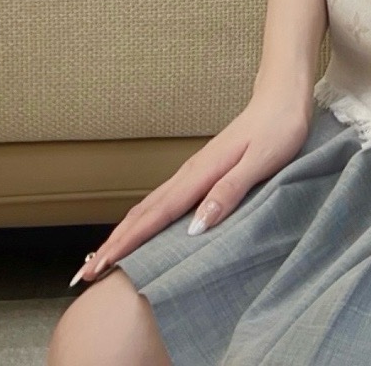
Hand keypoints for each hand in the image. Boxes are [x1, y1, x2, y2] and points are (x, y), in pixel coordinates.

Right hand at [70, 90, 312, 286]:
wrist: (284, 96)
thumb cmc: (279, 128)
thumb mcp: (262, 162)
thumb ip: (230, 191)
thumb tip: (197, 226)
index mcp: (203, 173)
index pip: (157, 215)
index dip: (128, 243)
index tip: (100, 266)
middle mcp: (192, 172)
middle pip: (145, 212)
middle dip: (114, 242)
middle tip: (86, 274)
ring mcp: (195, 170)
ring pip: (152, 205)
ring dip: (126, 231)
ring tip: (104, 256)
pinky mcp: (203, 169)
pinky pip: (165, 199)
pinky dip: (146, 218)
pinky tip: (144, 227)